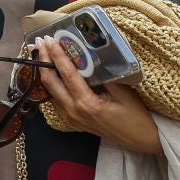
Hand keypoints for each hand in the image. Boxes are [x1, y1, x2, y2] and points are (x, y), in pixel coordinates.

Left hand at [35, 35, 161, 154]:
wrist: (141, 141)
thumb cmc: (137, 116)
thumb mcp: (124, 92)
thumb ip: (105, 75)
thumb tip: (88, 56)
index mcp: (86, 104)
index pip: (66, 74)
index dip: (56, 55)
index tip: (47, 38)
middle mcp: (73, 111)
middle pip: (50, 82)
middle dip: (42, 60)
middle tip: (37, 41)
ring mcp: (70, 118)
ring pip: (49, 91)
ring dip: (44, 70)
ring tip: (40, 52)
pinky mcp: (72, 121)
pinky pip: (56, 99)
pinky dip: (51, 82)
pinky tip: (50, 70)